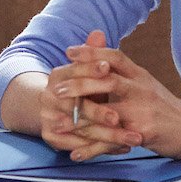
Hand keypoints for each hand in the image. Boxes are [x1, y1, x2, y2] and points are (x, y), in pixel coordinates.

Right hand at [30, 30, 126, 159]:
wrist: (53, 108)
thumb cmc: (80, 87)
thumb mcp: (86, 70)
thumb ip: (93, 53)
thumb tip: (99, 32)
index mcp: (57, 75)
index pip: (74, 72)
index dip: (90, 70)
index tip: (109, 70)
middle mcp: (48, 96)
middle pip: (76, 106)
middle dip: (99, 112)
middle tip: (119, 118)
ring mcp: (48, 117)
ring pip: (80, 129)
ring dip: (106, 136)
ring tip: (132, 139)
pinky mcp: (51, 137)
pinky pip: (77, 146)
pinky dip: (99, 149)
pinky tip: (120, 148)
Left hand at [53, 34, 180, 160]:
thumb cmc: (163, 107)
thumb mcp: (145, 83)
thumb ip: (122, 69)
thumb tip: (100, 51)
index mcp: (139, 75)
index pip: (114, 56)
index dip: (91, 52)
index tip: (69, 52)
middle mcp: (141, 89)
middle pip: (108, 80)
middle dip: (80, 84)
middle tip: (58, 89)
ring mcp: (143, 112)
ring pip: (107, 113)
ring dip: (79, 119)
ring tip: (57, 123)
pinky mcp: (143, 134)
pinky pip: (112, 143)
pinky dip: (92, 149)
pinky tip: (76, 153)